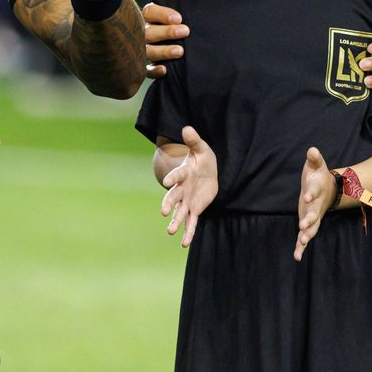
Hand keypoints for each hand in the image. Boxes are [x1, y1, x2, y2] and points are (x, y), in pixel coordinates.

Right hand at [144, 0, 185, 78]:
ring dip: (162, 51)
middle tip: (185, 31)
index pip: (149, 11)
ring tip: (180, 51)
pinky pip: (146, 71)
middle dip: (166, 32)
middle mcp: (143, 32)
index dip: (162, 14)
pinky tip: (165, 70)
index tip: (179, 17)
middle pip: (148, 32)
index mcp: (150, 15)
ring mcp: (143, 50)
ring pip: (147, 52)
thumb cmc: (179, 15)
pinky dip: (154, 71)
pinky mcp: (147, 67)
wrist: (188, 39)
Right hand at [160, 126, 217, 247]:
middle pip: (174, 197)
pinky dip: (188, 233)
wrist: (207, 172)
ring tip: (170, 232)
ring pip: (180, 212)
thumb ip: (194, 141)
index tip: (167, 183)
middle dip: (169, 204)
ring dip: (176, 222)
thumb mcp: (202, 148)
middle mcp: (182, 189)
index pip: (177, 176)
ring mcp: (187, 200)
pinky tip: (184, 244)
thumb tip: (187, 128)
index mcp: (183, 173)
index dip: (172, 179)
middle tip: (164, 212)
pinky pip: (191, 222)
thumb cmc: (203, 159)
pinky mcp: (195, 209)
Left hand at [295, 147, 335, 261]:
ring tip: (302, 243)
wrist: (328, 189)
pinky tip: (297, 257)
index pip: (314, 191)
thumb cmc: (319, 176)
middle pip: (314, 213)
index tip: (306, 196)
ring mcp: (313, 216)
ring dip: (307, 235)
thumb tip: (312, 150)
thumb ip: (314, 158)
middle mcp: (316, 205)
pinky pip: (305, 236)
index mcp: (316, 190)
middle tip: (303, 226)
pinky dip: (301, 246)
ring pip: (312, 227)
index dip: (311, 193)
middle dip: (309, 219)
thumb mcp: (316, 165)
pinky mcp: (309, 223)